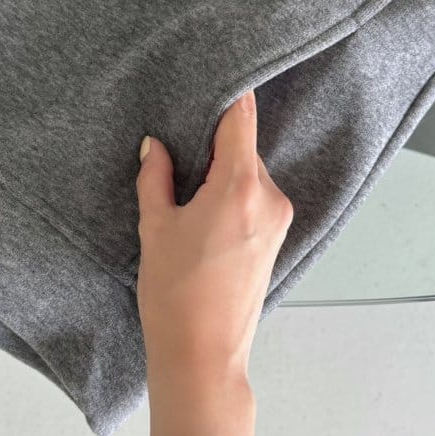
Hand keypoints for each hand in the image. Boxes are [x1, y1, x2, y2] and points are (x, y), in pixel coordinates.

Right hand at [135, 88, 293, 385]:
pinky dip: (233, 194)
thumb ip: (156, 178)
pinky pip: (255, 198)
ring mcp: (278, 219)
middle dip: (213, 144)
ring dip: (222, 172)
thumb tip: (156, 146)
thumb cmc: (175, 295)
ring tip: (187, 195)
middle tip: (178, 151)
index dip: (228, 95)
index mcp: (240, 186)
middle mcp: (270, 197)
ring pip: (250, 173)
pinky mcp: (277, 238)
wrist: (203, 357)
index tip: (214, 78)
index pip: (241, 119)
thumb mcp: (156, 229)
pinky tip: (204, 217)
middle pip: (244, 147)